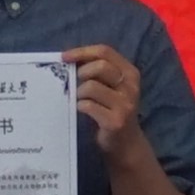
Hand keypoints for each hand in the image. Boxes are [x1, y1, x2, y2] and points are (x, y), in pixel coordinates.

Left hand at [65, 42, 150, 160]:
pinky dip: (78, 106)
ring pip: (90, 86)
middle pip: (100, 66)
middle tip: (75, 83)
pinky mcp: (115, 121)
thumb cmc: (111, 110)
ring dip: (78, 93)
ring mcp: (125, 104)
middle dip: (81, 72)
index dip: (82, 51)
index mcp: (130, 73)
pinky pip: (87, 106)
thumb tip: (68, 57)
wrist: (125, 143)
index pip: (105, 51)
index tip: (63, 57)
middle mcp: (131, 86)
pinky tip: (81, 111)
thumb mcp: (110, 87)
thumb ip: (97, 72)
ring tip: (80, 100)